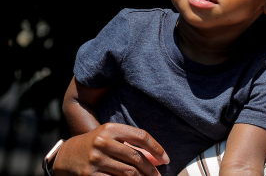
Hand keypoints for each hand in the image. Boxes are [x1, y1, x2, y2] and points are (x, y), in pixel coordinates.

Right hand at [52, 123, 169, 175]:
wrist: (67, 155)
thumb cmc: (96, 144)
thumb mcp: (113, 138)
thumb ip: (133, 145)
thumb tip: (158, 158)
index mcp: (110, 128)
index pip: (141, 136)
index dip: (156, 148)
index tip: (165, 159)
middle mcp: (102, 142)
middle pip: (136, 157)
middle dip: (151, 169)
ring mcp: (95, 159)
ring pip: (128, 172)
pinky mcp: (90, 174)